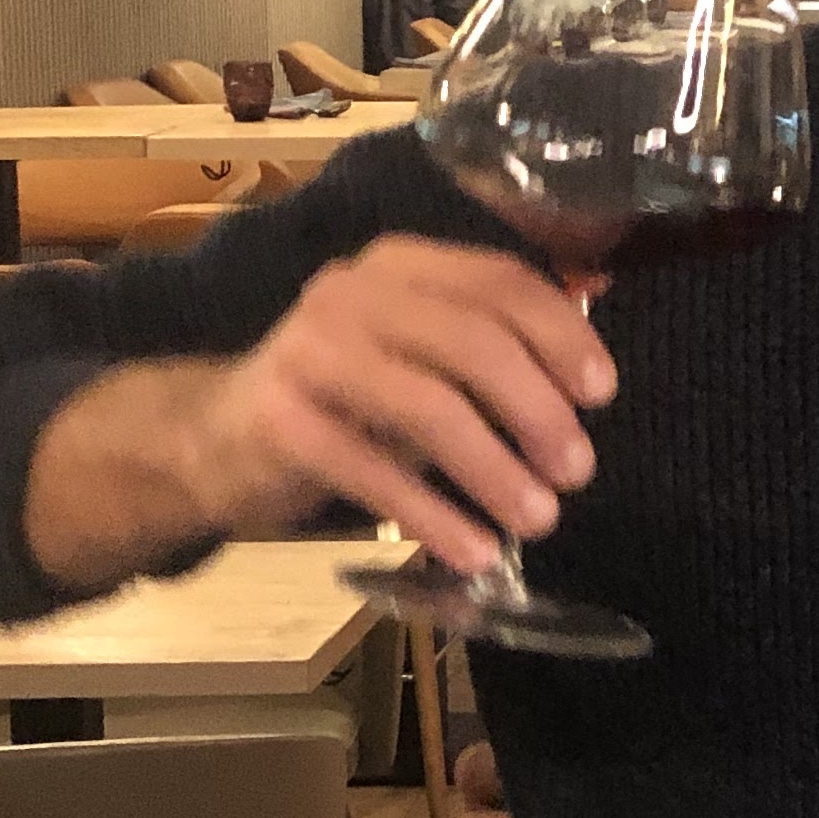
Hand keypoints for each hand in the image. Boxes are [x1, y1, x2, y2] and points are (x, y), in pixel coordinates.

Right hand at [180, 237, 617, 580]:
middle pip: (472, 342)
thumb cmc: (348, 397)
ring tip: (540, 520)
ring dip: (495, 470)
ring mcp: (309, 353)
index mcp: (400, 265)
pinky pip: (372, 473)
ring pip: (428, 406)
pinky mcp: (280, 422)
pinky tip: (473, 552)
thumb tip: (596, 331)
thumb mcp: (423, 354)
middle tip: (578, 470)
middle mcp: (353, 293)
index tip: (602, 393)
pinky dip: (433, 516)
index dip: (561, 335)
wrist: (216, 438)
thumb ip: (494, 339)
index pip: (499, 281)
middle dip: (537, 410)